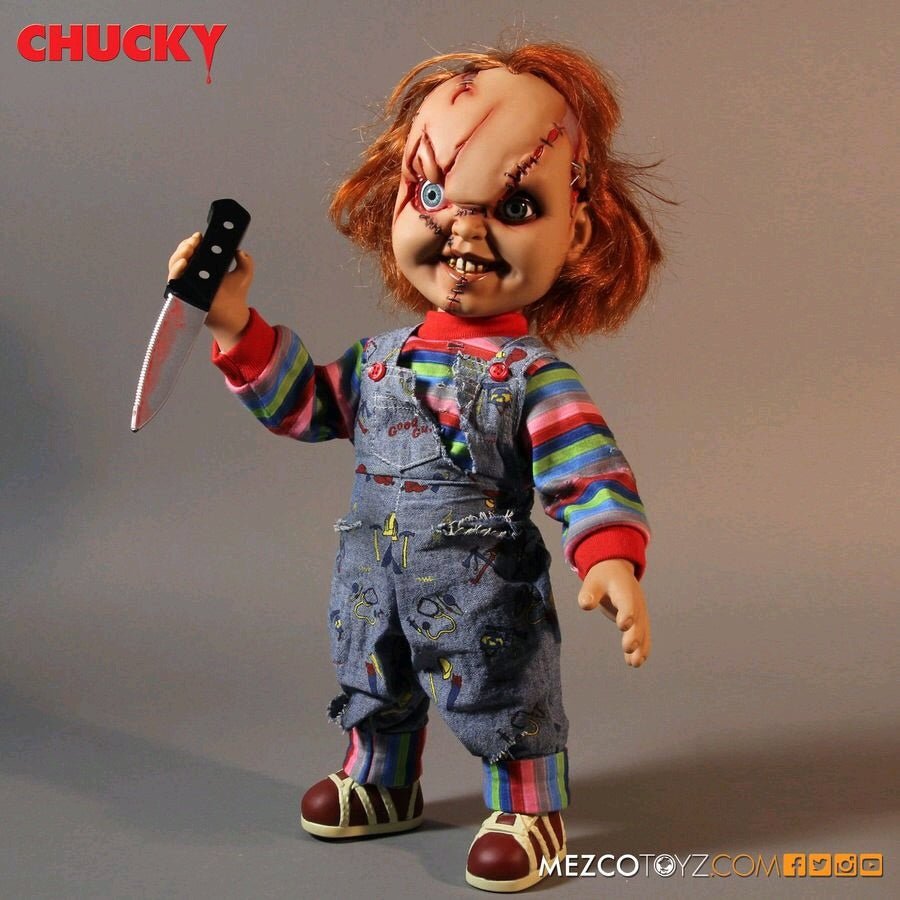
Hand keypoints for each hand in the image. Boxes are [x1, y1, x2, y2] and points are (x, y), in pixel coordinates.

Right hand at [168, 232, 253, 350]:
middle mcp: (193, 272)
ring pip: (175, 263)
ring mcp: (187, 282)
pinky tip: (183, 262)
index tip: (199, 236)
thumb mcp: (244, 274)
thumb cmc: (236, 295)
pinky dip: (176, 269)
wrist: (233, 314)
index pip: (194, 248)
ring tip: (189, 248)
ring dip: (180, 253)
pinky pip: (174, 279)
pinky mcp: (183, 292)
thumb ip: (245, 260)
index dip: (194, 241)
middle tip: (194, 241)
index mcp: (204, 265)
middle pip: (182, 253)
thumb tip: (239, 250)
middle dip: (186, 244)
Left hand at [577, 558, 650, 666]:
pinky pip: (642, 635)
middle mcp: (636, 602)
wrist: (616, 571)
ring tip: (634, 663)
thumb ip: (589, 593)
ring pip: (642, 631)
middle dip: (634, 634)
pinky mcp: (640, 621)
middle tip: (628, 648)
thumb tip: (585, 605)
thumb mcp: (593, 582)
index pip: (627, 603)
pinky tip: (633, 662)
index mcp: (624, 590)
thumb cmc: (602, 578)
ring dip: (640, 647)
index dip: (627, 613)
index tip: (623, 626)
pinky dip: (640, 648)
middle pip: (637, 620)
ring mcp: (640, 612)